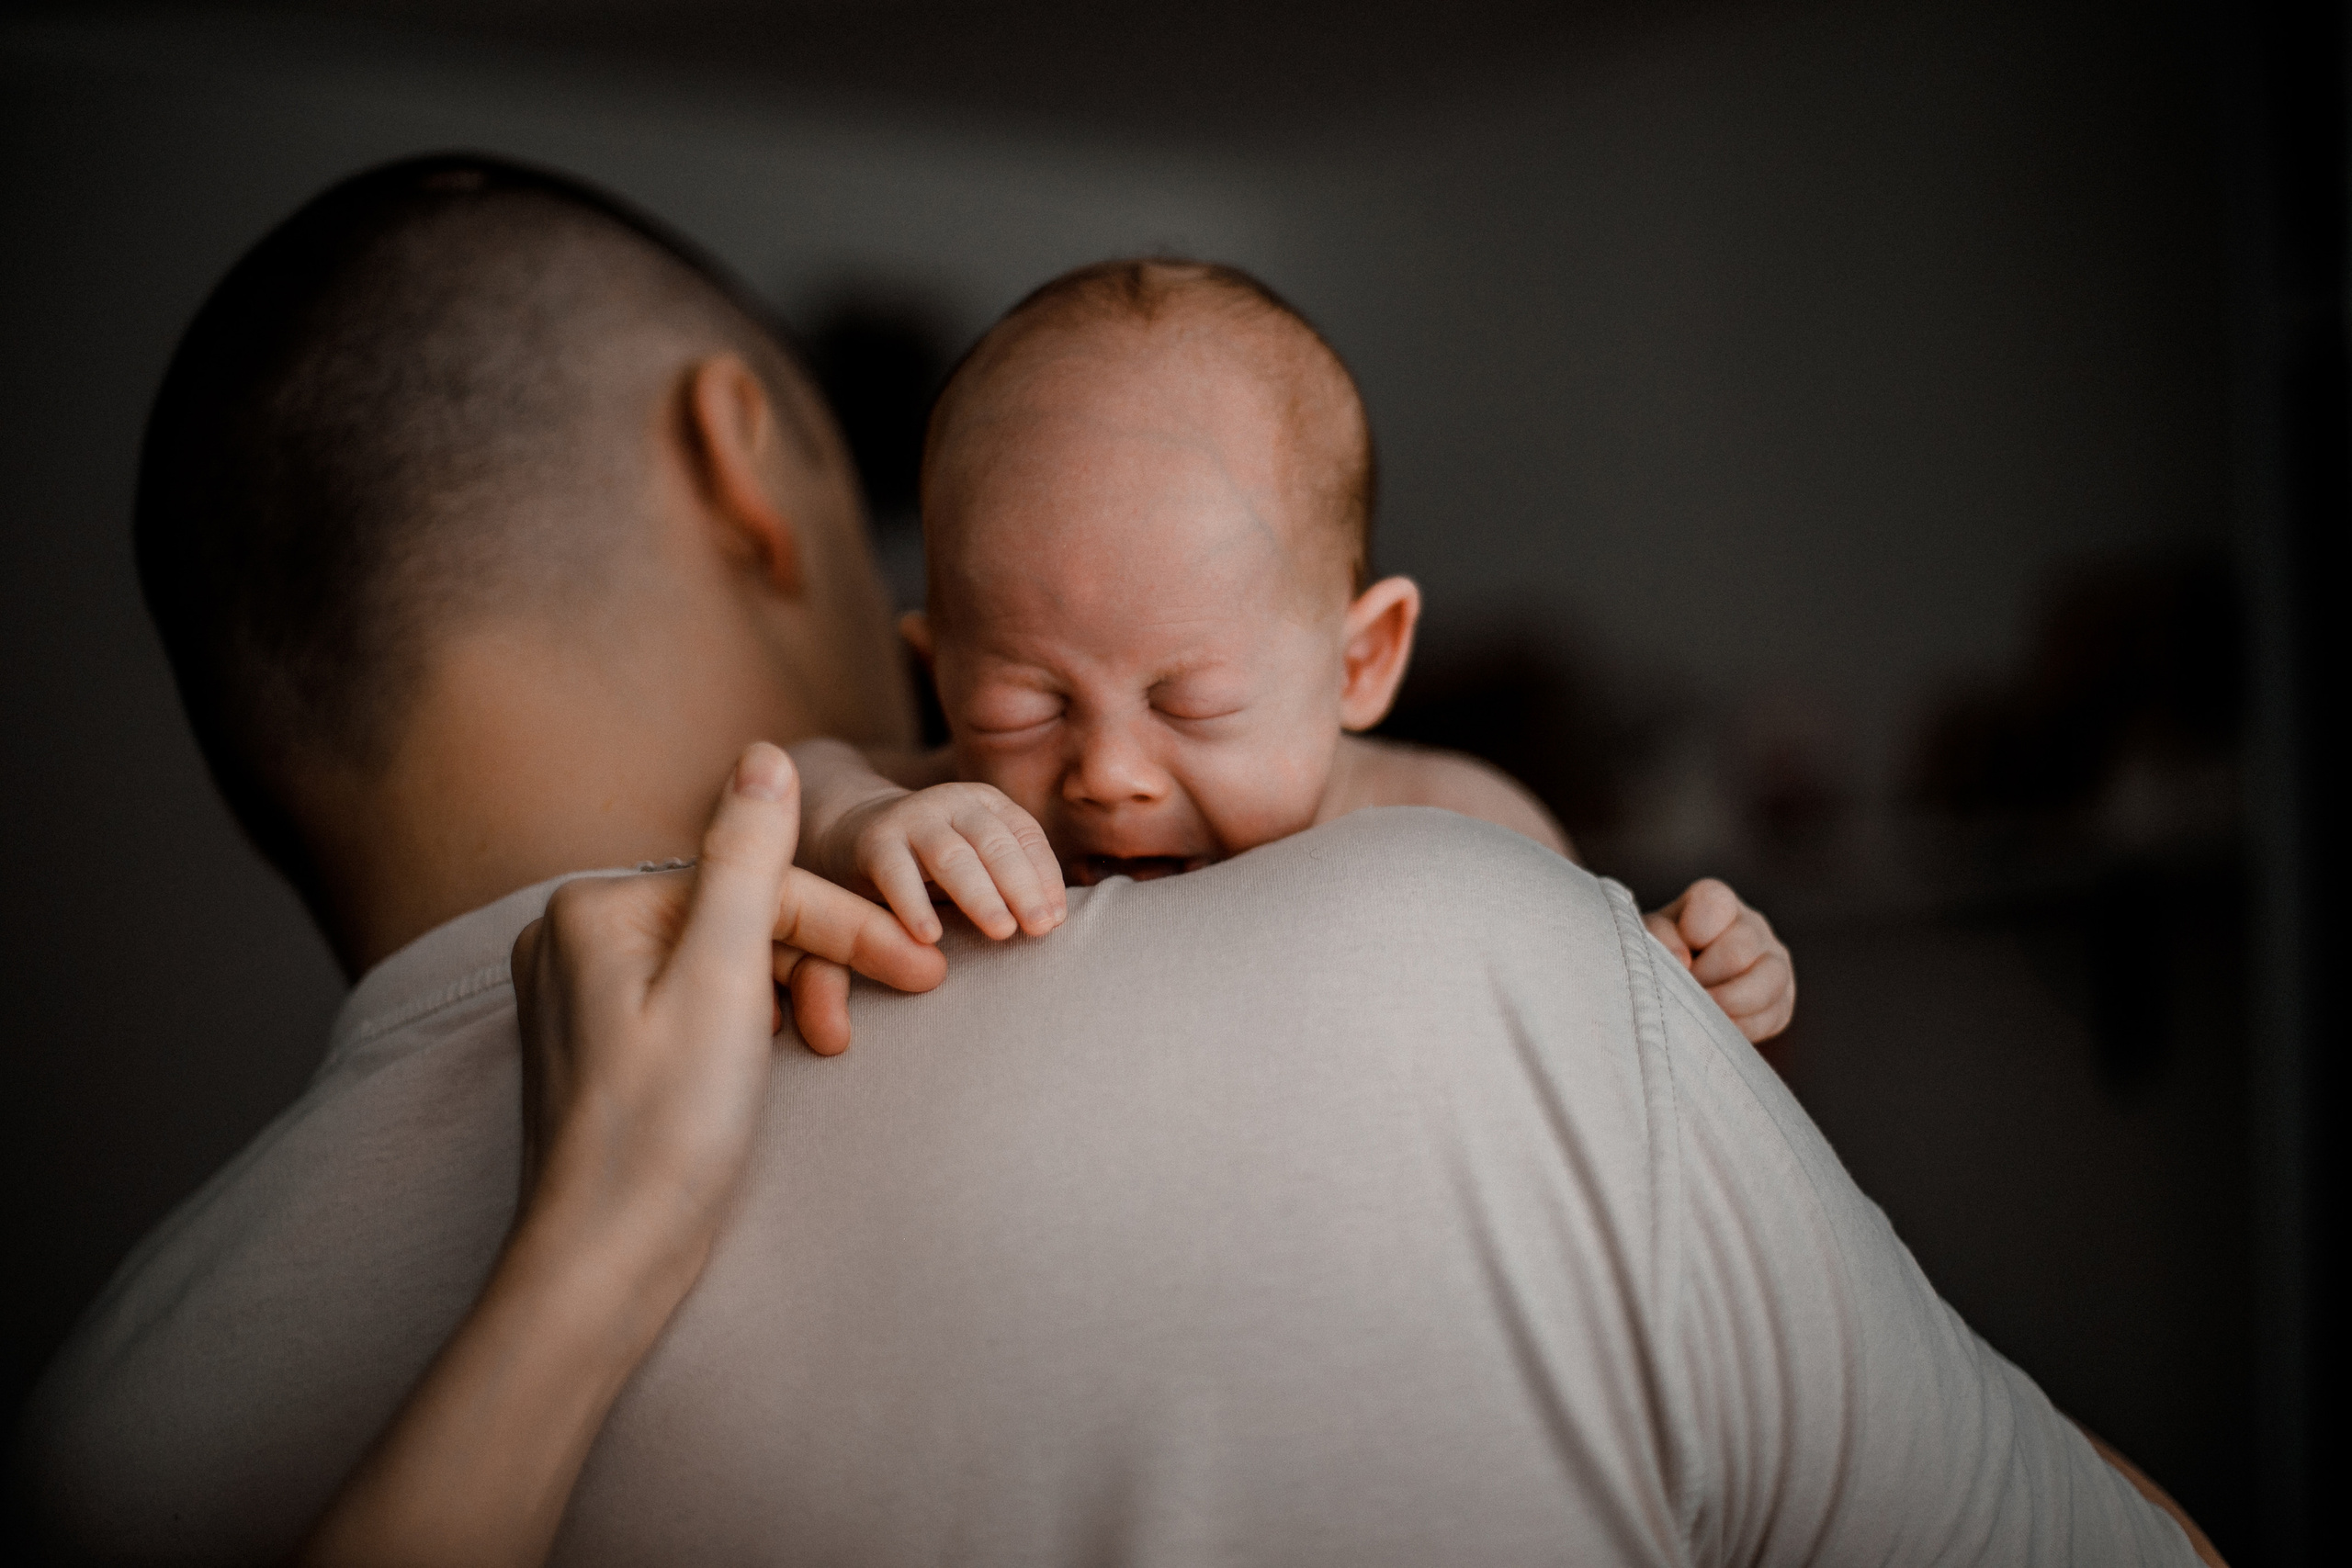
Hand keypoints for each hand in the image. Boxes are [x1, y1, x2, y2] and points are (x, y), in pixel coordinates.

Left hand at [301, 743, 941, 1567]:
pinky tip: (787, 1049)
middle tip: (915, 991)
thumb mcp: (722, 984)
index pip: (754, 886)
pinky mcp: (602, 1039)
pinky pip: (697, 997)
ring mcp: (583, 989)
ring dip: (792, 988)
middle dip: (821, 955)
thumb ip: (746, 864)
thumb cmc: (663, 1132)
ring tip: (839, 1036)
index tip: (927, 965)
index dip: (847, 922)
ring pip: (723, 957)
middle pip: (738, 915)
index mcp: (595, 908)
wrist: (603, 1261)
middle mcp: (574, 935)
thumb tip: (764, 753)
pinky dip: (751, 1017)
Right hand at [823, 781, 1066, 945]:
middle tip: (1041, 928)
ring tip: (1002, 932)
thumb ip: (1010, 883)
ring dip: (981, 895)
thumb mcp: (975, 863)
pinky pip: (897, 873)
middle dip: (1023, 887)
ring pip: (953, 856)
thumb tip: (1056, 920)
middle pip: (995, 843)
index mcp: (988, 804)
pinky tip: (930, 937)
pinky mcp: (874, 841)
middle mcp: (953, 803)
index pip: (1027, 836)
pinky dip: (914, 904)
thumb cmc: (930, 863)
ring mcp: (912, 818)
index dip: (1045, 877)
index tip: (1058, 919)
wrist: (852, 835)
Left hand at [1642, 878, 1794, 1043]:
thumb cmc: (1656, 958)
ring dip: (1726, 1003)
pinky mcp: (1783, 1000)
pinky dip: (1741, 1027)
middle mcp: (1752, 925)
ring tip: (1699, 1012)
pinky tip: (1716, 1029)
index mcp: (1716, 902)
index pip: (1714, 902)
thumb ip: (1659, 937)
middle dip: (1704, 979)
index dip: (1692, 932)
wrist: (1673, 995)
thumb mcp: (1647, 939)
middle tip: (1682, 992)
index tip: (1677, 956)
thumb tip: (1682, 959)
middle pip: (1738, 950)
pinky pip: (1774, 1014)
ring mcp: (1774, 962)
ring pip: (1769, 979)